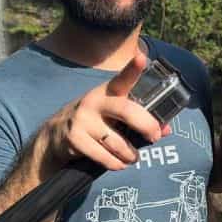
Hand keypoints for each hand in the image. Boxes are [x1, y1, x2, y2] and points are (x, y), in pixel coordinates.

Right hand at [39, 52, 167, 172]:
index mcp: (108, 91)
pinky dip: (116, 164)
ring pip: (118, 142)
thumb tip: (166, 130)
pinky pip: (104, 157)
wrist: (55, 136)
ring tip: (132, 157)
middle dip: (147, 126)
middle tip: (155, 136)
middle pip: (127, 111)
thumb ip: (140, 119)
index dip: (132, 68)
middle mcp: (94, 101)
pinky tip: (118, 163)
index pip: (122, 78)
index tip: (141, 58)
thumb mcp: (114, 115)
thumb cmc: (95, 121)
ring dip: (131, 155)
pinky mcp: (75, 138)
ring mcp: (83, 119)